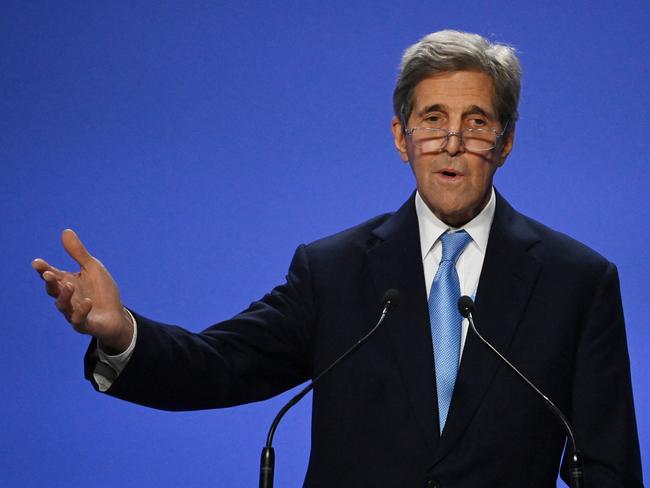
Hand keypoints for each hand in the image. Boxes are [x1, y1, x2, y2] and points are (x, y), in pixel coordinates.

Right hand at [32, 229, 133, 352]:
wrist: (117, 315)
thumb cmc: (102, 290)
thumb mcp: (93, 268)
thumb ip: (78, 253)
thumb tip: (65, 231)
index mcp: (67, 282)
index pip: (52, 275)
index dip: (43, 269)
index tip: (37, 262)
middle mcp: (67, 298)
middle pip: (53, 291)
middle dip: (50, 283)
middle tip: (48, 274)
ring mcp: (74, 312)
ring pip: (63, 306)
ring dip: (65, 296)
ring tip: (69, 285)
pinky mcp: (85, 324)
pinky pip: (79, 320)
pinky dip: (81, 311)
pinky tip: (88, 302)